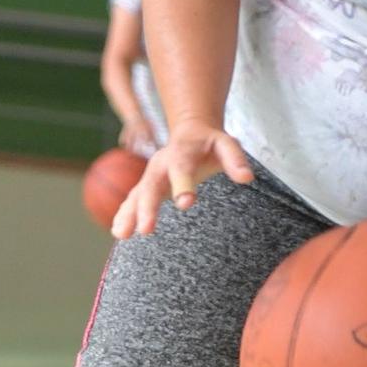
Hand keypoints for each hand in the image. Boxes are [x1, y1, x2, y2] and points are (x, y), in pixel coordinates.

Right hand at [111, 120, 253, 238]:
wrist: (190, 131)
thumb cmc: (210, 142)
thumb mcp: (226, 143)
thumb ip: (235, 159)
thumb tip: (247, 178)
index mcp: (181, 153)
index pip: (181, 169)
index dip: (182, 185)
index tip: (186, 204)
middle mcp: (160, 165)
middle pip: (151, 186)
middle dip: (147, 208)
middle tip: (146, 230)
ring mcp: (151, 176)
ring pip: (137, 194)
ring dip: (128, 214)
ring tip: (121, 234)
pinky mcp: (147, 186)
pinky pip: (132, 200)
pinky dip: (125, 214)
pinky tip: (120, 233)